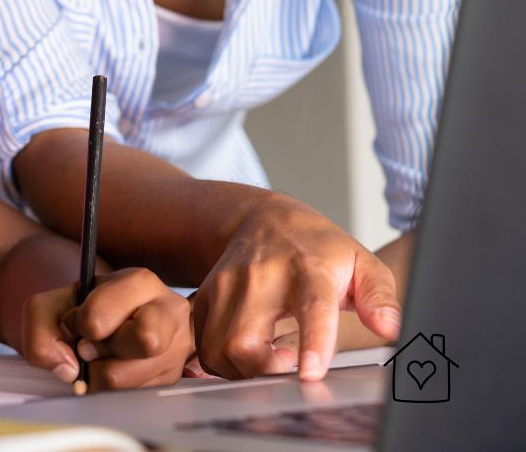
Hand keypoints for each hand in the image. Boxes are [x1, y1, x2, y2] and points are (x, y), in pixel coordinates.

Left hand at [23, 268, 193, 390]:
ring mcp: (175, 350)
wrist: (115, 320)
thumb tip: (68, 369)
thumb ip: (41, 327)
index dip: (80, 325)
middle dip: (103, 350)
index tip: (77, 323)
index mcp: (139, 282)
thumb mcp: (55, 303)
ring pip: (132, 379)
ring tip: (99, 359)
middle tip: (89, 347)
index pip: (102, 316)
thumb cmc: (86, 309)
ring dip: (102, 375)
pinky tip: (111, 370)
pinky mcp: (171, 381)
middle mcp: (167, 313)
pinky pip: (134, 398)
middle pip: (144, 340)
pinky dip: (112, 391)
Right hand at [193, 195, 401, 380]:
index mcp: (308, 269)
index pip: (312, 307)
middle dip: (262, 371)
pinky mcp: (204, 294)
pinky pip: (202, 344)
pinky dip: (219, 359)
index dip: (312, 343)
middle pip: (244, 341)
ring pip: (216, 347)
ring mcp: (226, 283)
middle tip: (287, 363)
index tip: (310, 373)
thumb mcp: (360, 261)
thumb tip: (391, 328)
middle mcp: (261, 275)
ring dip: (241, 369)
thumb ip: (380, 296)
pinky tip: (243, 347)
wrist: (261, 218)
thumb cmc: (316, 247)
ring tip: (266, 355)